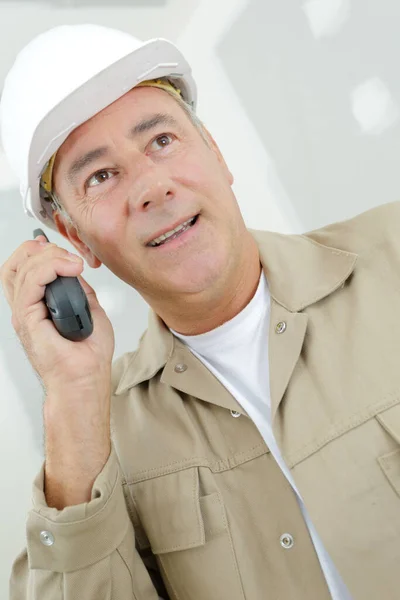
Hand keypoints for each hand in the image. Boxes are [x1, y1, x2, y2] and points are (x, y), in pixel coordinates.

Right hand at [0, 235, 114, 393]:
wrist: (86, 381)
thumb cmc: (88, 357)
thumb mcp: (90, 310)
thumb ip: (80, 290)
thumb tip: (75, 270)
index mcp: (37, 307)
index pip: (24, 269)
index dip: (39, 252)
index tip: (64, 251)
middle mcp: (26, 308)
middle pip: (17, 264)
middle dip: (43, 250)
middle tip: (68, 256)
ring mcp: (24, 314)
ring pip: (21, 269)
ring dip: (49, 257)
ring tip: (72, 263)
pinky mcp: (27, 319)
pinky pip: (30, 283)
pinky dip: (49, 268)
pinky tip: (69, 268)